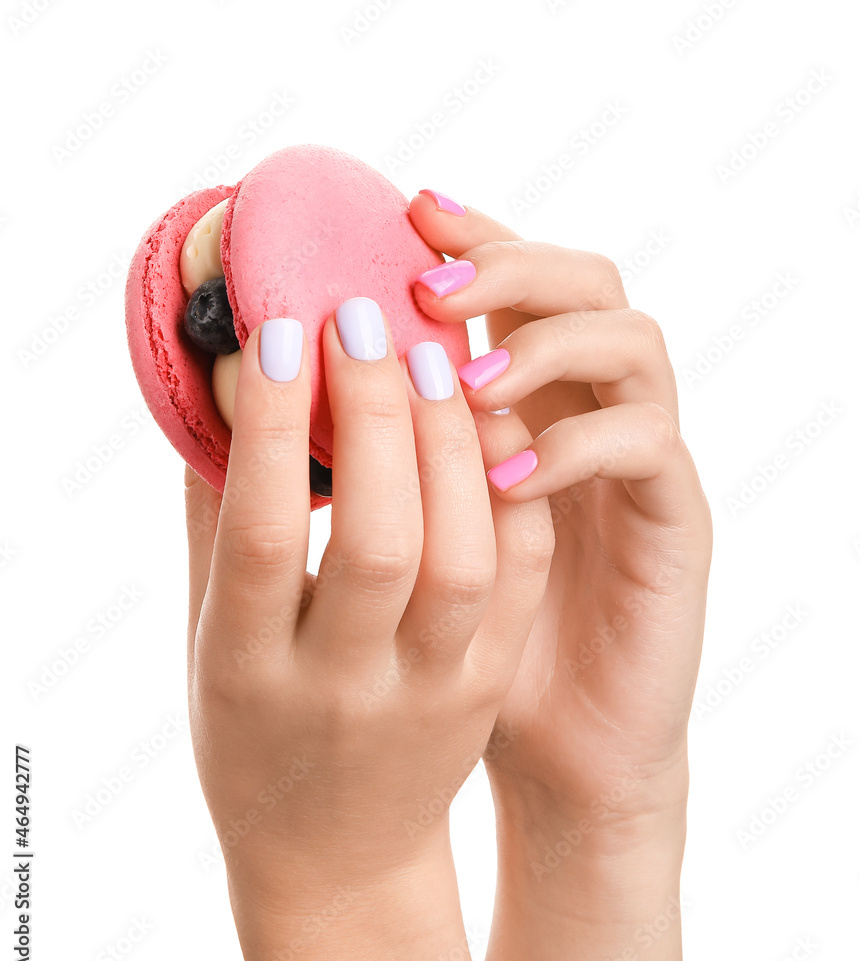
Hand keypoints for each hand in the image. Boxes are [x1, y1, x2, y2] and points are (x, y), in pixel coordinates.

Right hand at [183, 298, 553, 960]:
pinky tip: (485, 417)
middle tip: (365, 318)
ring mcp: (432, 691)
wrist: (334, 851)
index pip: (264, 534)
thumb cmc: (253, 728)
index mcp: (250, 672)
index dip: (276, 426)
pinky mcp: (489, 684)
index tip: (283, 330)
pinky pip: (519, 573)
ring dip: (453, 442)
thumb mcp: (209, 639)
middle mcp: (346, 686)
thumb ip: (217, 518)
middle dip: (378, 413)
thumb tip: (231, 386)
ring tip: (432, 355)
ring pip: (466, 555)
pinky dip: (508, 486)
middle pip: (380, 537)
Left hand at [409, 191, 712, 960]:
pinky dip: (576, 446)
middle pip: (585, 280)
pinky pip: (645, 447)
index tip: (402, 216)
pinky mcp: (674, 518)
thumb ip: (348, 457)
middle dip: (507, 267)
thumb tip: (246, 382)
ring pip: (632, 342)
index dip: (470, 236)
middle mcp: (588, 410)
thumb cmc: (455, 636)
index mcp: (526, 399)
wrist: (554, 744)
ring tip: (465, 381)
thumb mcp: (392, 536)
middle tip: (426, 287)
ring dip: (546, 345)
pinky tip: (503, 477)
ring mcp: (639, 458)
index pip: (514, 281)